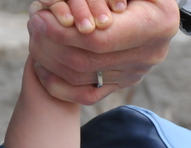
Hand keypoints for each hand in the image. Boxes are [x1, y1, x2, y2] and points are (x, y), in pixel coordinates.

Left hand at [27, 0, 179, 104]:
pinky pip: (87, 95)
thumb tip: (93, 12)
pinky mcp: (124, 83)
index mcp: (156, 24)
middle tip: (34, 25)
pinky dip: (59, 85)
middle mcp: (149, 54)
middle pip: (87, 61)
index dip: (64, 33)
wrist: (155, 8)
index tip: (41, 18)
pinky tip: (41, 67)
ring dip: (50, 60)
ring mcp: (136, 72)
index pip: (100, 40)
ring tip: (35, 38)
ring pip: (82, 79)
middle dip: (52, 44)